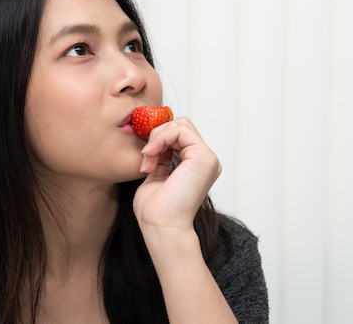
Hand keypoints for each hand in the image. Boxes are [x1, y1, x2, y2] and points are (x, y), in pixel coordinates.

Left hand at [133, 117, 221, 237]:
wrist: (162, 228)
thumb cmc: (156, 212)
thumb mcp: (156, 176)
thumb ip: (159, 158)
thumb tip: (152, 142)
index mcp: (197, 166)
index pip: (179, 134)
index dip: (159, 139)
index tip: (145, 157)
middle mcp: (205, 161)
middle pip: (181, 125)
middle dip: (157, 136)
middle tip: (145, 158)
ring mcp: (207, 158)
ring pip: (180, 124)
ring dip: (157, 137)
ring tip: (148, 160)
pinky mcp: (203, 157)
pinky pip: (180, 130)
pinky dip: (161, 138)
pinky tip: (151, 155)